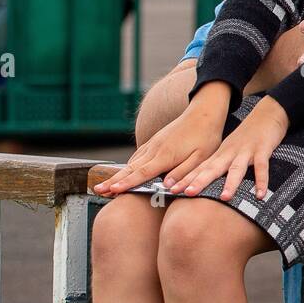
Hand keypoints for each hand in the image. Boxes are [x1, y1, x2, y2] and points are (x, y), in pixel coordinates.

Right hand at [93, 86, 227, 195]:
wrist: (204, 112)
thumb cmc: (206, 136)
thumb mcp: (201, 157)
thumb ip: (184, 172)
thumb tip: (167, 186)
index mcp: (166, 156)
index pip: (142, 173)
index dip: (127, 183)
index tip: (112, 190)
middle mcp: (155, 150)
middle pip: (130, 168)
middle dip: (113, 180)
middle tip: (97, 190)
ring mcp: (153, 144)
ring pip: (131, 162)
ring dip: (117, 174)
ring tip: (104, 185)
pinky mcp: (155, 141)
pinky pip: (138, 155)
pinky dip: (128, 165)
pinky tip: (124, 172)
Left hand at [166, 95, 289, 199]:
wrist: (266, 114)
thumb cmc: (247, 136)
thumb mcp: (229, 149)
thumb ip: (219, 164)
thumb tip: (206, 182)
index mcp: (220, 154)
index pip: (200, 168)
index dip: (186, 179)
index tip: (170, 190)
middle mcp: (230, 153)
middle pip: (212, 169)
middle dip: (199, 181)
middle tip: (186, 193)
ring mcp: (246, 151)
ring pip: (236, 169)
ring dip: (230, 183)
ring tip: (223, 198)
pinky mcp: (262, 150)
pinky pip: (262, 167)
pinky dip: (261, 181)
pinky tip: (260, 195)